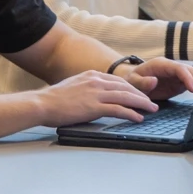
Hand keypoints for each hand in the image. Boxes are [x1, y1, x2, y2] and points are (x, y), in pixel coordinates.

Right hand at [35, 70, 157, 125]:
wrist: (42, 103)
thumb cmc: (53, 99)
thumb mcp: (74, 86)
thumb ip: (88, 88)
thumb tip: (95, 96)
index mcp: (92, 75)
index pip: (118, 80)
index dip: (132, 88)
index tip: (140, 94)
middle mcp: (96, 81)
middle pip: (126, 87)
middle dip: (141, 95)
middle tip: (151, 103)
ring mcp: (96, 93)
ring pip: (126, 97)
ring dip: (142, 104)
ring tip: (151, 109)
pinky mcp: (94, 106)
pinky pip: (118, 109)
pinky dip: (131, 114)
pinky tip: (138, 118)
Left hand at [122, 58, 192, 100]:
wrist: (133, 81)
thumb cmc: (132, 80)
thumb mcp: (133, 81)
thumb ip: (142, 82)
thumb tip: (154, 81)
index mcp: (161, 64)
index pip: (179, 68)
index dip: (188, 77)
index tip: (192, 88)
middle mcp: (172, 67)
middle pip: (192, 70)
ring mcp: (177, 75)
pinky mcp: (180, 82)